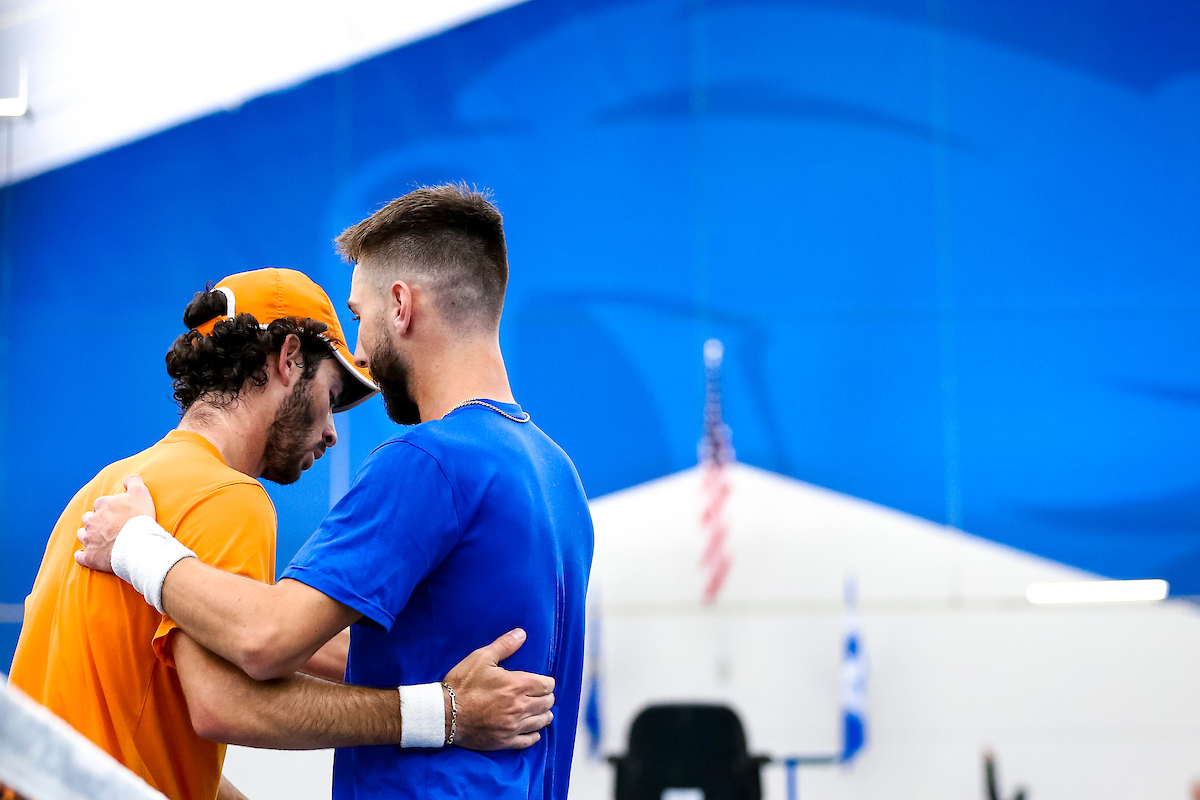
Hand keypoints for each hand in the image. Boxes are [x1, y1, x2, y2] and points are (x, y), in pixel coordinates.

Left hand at [75, 474, 156, 572]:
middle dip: (96, 521)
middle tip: (109, 526)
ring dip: (88, 536)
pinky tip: (87, 555)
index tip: (119, 514)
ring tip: (99, 540)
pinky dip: (82, 555)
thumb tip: (128, 479)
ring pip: (82, 535)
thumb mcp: (141, 493)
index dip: (110, 509)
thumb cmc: (140, 518)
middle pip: (89, 518)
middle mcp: (91, 520)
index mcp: (101, 505)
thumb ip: (133, 482)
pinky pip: (80, 556)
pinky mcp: (89, 556)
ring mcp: (89, 539)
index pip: (101, 504)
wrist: (138, 545)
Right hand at [444, 628, 554, 750]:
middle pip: (547, 703)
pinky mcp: (505, 741)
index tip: (541, 682)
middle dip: (546, 697)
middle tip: (539, 694)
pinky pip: (529, 740)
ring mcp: (513, 726)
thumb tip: (521, 633)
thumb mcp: (481, 658)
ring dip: (543, 714)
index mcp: (517, 685)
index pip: (547, 685)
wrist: (444, 714)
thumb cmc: (462, 685)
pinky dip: (534, 734)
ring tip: (539, 710)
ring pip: (542, 721)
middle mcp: (519, 707)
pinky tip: (531, 729)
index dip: (546, 682)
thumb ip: (504, 645)